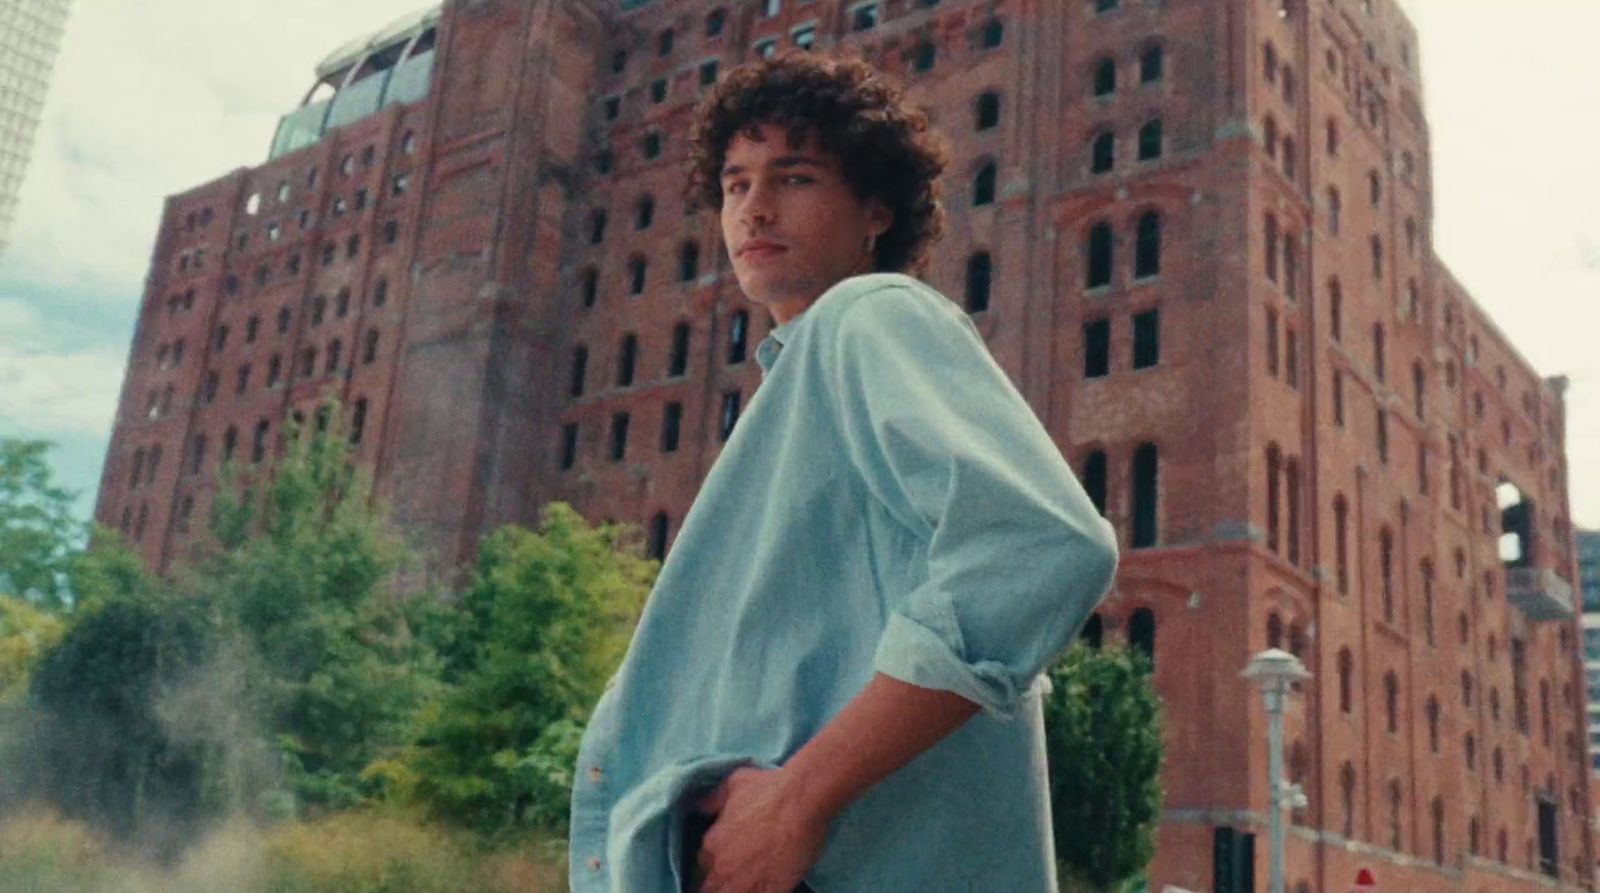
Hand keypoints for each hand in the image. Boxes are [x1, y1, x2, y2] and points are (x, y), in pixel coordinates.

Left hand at [691, 766, 830, 892]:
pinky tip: (765, 885)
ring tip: (750, 880)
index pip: (700, 868)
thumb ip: (712, 800)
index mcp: (710, 846)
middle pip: (711, 889)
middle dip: (721, 883)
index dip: (713, 867)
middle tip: (740, 872)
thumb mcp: (733, 785)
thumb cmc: (768, 788)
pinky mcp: (769, 891)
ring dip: (737, 889)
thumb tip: (700, 806)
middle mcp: (722, 869)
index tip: (725, 863)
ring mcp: (745, 883)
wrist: (803, 800)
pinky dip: (758, 892)